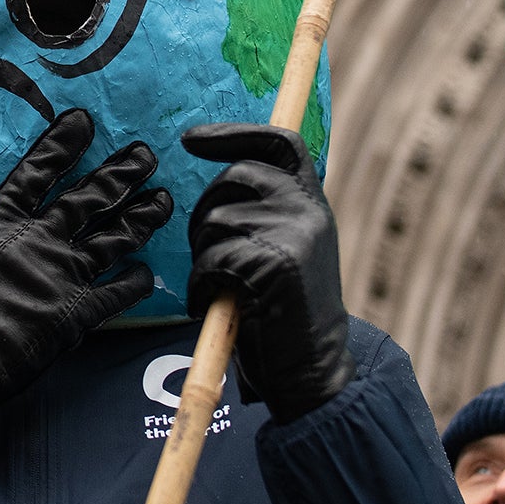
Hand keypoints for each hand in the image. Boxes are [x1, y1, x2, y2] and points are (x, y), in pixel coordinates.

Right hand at [0, 108, 171, 431]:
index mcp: (3, 219)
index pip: (39, 170)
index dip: (63, 143)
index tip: (84, 120)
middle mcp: (42, 238)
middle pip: (91, 197)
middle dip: (122, 173)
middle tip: (146, 155)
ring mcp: (65, 273)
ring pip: (115, 237)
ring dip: (142, 216)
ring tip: (163, 199)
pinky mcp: (79, 312)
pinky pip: (118, 292)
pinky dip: (136, 281)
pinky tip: (148, 273)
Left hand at [182, 124, 352, 422]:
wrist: (313, 370)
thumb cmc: (285, 312)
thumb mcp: (290, 249)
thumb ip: (269, 213)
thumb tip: (223, 178)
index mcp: (313, 204)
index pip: (280, 144)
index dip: (235, 133)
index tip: (191, 139)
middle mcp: (309, 211)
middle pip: (233, 178)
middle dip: (206, 213)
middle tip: (211, 256)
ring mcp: (294, 235)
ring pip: (216, 220)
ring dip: (205, 256)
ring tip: (224, 287)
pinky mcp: (273, 264)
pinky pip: (213, 260)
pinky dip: (203, 286)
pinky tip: (219, 304)